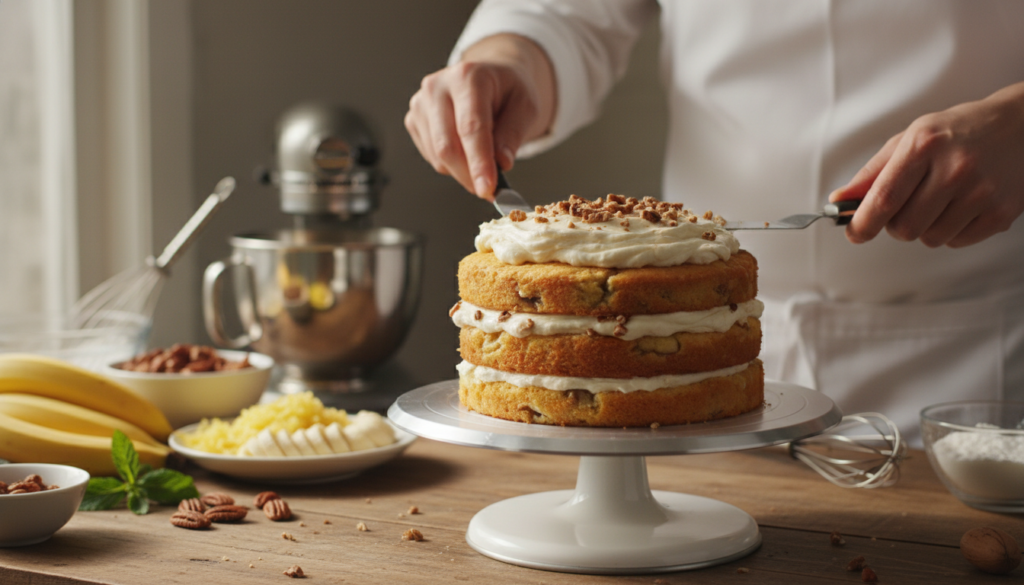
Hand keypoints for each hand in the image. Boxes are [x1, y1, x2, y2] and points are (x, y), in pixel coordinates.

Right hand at [404, 34, 555, 199]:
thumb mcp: (526, 107)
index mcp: (468, 76)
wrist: (491, 79)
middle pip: (448, 146)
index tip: (488, 188)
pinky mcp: (414, 120)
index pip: (471, 127)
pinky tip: (466, 150)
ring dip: (463, 172)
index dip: (479, 162)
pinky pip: (432, 158)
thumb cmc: (508, 92)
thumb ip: (513, 134)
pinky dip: (452, 166)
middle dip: (470, 175)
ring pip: (438, 157)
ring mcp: (421, 103)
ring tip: (484, 160)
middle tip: (490, 190)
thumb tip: (502, 163)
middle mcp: (438, 86)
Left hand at [830, 81, 1023, 247]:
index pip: (883, 198)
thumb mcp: (912, 138)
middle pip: (904, 227)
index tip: (854, 232)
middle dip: (895, 224)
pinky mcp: (1002, 212)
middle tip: (906, 206)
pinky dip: (951, 231)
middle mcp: (955, 168)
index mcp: (925, 145)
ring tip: (940, 200)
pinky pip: (956, 242)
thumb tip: (839, 202)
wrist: (1023, 125)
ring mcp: (982, 192)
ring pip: (930, 238)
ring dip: (925, 227)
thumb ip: (873, 173)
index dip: (862, 223)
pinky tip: (961, 206)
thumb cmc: (960, 131)